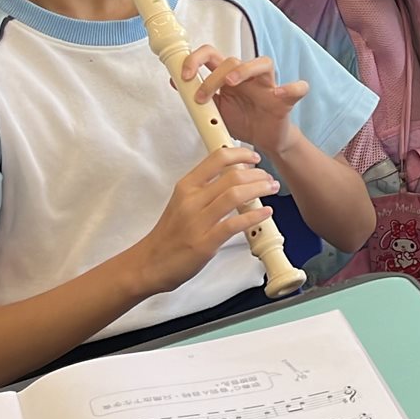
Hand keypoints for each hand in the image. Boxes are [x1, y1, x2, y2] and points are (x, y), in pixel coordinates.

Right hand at [130, 145, 279, 294]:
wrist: (148, 264)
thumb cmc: (169, 234)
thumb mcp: (182, 202)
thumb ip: (205, 188)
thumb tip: (234, 176)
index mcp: (185, 187)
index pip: (216, 159)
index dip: (240, 154)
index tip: (254, 157)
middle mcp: (191, 201)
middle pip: (231, 176)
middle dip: (257, 175)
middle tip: (268, 178)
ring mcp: (197, 222)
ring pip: (235, 195)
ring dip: (259, 190)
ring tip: (271, 189)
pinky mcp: (204, 243)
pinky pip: (234, 224)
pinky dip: (254, 216)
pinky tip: (265, 212)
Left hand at [179, 45, 307, 155]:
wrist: (265, 140)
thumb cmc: (242, 121)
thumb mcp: (216, 110)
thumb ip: (199, 94)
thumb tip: (175, 81)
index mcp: (229, 77)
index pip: (212, 55)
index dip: (195, 60)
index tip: (184, 77)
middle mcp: (248, 76)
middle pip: (232, 59)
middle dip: (212, 77)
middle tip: (202, 97)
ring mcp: (268, 86)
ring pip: (262, 63)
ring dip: (244, 70)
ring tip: (231, 83)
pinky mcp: (286, 101)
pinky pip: (297, 88)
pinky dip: (291, 88)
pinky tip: (279, 94)